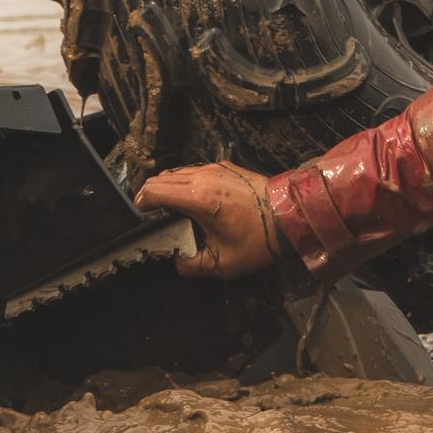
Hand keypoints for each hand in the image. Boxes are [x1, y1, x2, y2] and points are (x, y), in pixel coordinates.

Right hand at [134, 162, 289, 278]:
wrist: (292, 215)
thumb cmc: (259, 240)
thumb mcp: (223, 263)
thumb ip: (192, 265)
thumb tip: (177, 261)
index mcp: (199, 199)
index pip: (154, 191)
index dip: (141, 203)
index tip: (140, 216)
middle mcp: (204, 177)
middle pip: (162, 178)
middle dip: (150, 195)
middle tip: (150, 214)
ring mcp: (216, 168)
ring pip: (178, 171)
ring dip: (167, 186)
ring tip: (168, 207)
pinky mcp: (227, 166)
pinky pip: (195, 170)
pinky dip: (184, 181)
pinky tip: (191, 199)